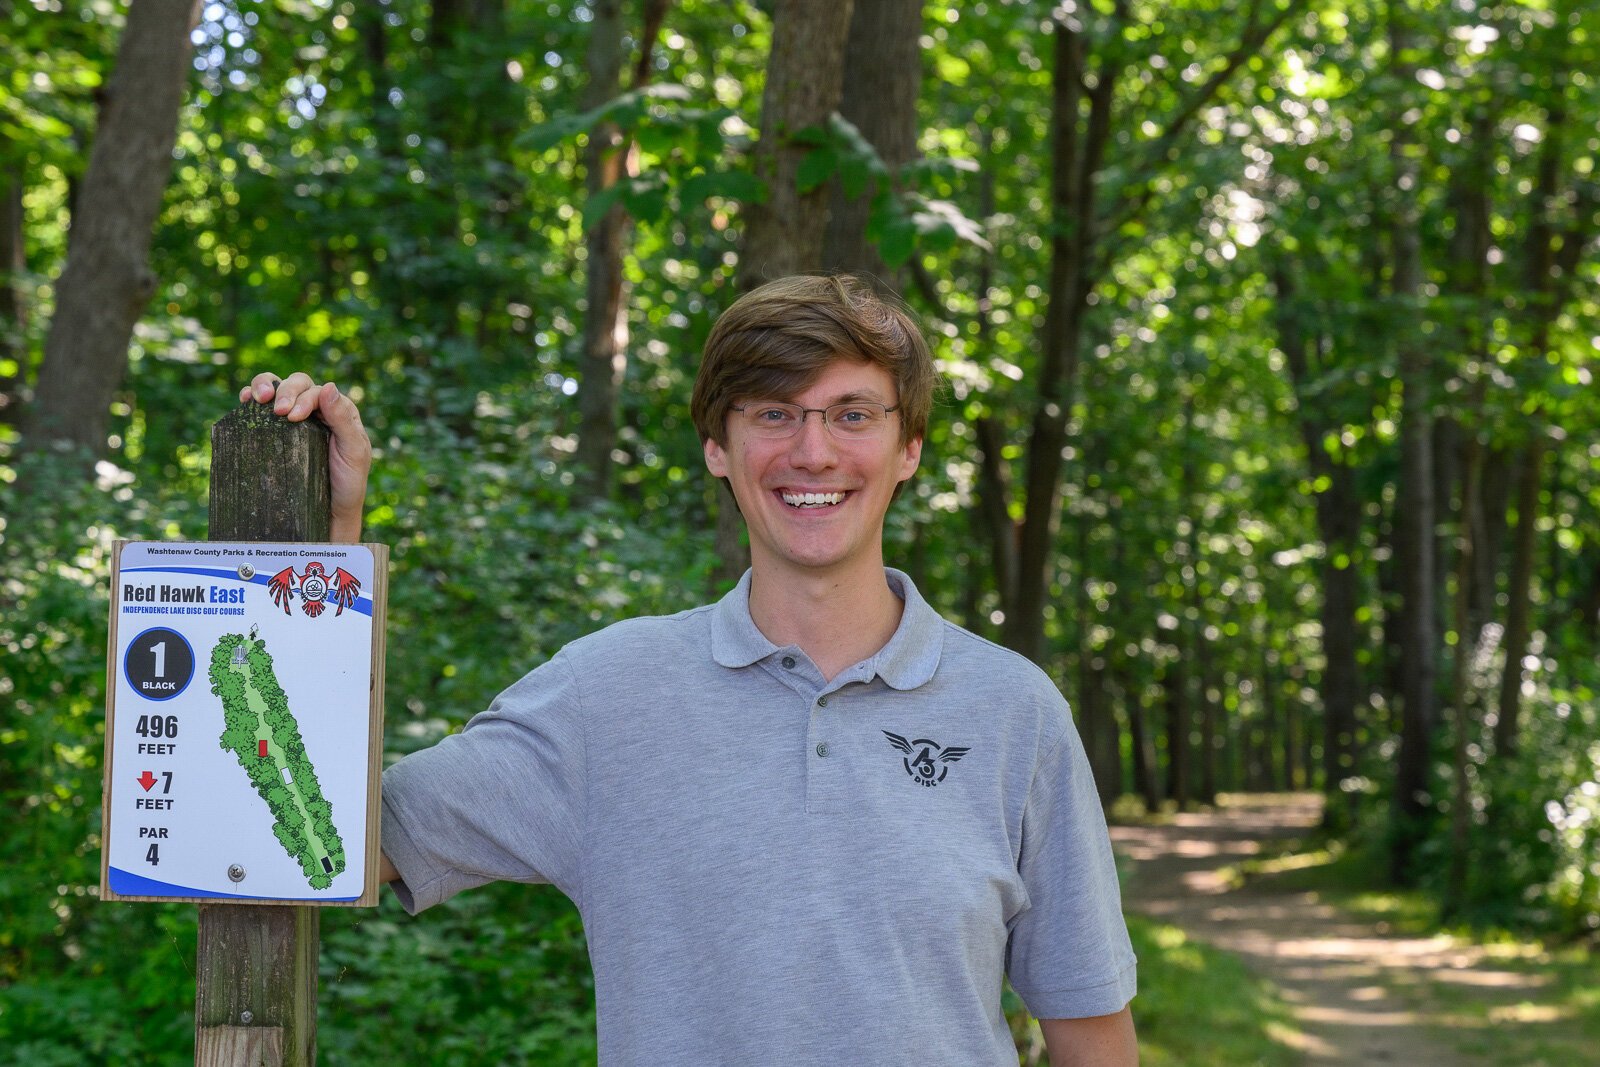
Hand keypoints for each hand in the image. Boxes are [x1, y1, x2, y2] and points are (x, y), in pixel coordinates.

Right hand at [239, 372, 371, 541]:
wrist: (330, 511)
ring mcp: (295, 419)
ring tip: (256, 398)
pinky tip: (245, 401)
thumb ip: (343, 419)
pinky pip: (263, 408)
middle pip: (298, 384)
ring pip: (278, 387)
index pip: (318, 392)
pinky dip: (252, 399)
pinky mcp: (277, 432)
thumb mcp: (354, 451)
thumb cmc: (347, 482)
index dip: (304, 398)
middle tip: (277, 411)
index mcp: (338, 411)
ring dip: (265, 385)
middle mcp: (317, 409)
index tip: (292, 417)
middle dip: (285, 392)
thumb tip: (328, 386)